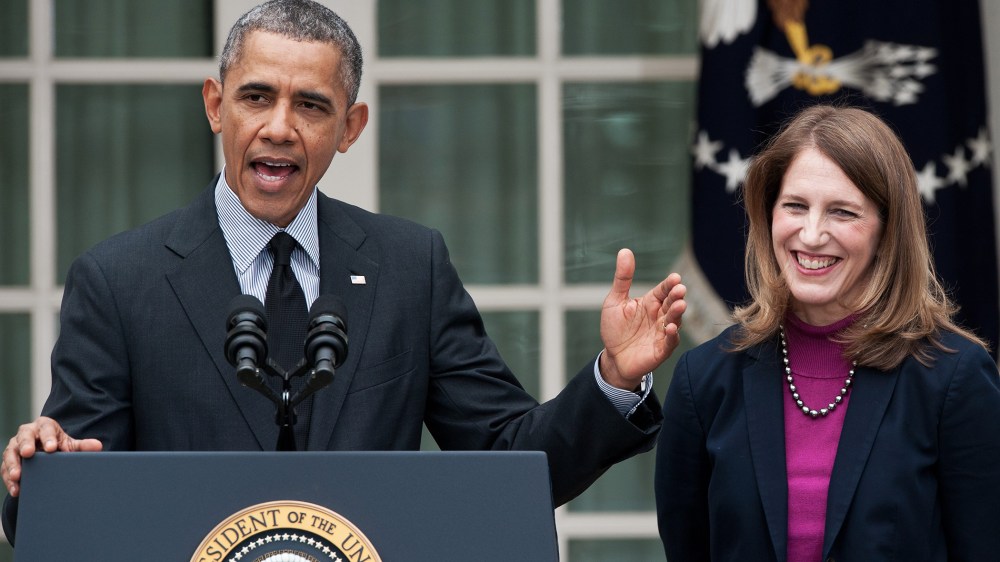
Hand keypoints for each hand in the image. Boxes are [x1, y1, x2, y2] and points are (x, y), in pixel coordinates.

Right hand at [2, 416, 101, 496]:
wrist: (45, 453)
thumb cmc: (58, 446)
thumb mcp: (70, 445)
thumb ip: (82, 446)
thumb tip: (98, 446)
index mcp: (44, 426)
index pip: (46, 429)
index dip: (48, 437)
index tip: (52, 448)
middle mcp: (27, 433)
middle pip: (24, 437)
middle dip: (25, 445)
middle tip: (28, 454)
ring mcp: (15, 447)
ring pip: (10, 453)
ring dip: (13, 465)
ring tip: (17, 476)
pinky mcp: (9, 461)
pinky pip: (5, 469)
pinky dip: (10, 480)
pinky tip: (16, 489)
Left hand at [599, 249, 686, 389]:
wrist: (613, 357)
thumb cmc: (615, 328)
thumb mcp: (615, 301)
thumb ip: (622, 278)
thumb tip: (625, 251)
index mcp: (650, 303)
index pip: (663, 290)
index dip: (669, 285)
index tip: (675, 278)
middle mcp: (659, 316)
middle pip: (671, 304)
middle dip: (676, 297)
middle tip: (680, 290)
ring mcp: (662, 333)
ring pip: (673, 321)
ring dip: (677, 314)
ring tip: (680, 305)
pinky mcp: (661, 350)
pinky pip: (669, 342)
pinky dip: (671, 336)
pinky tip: (670, 328)